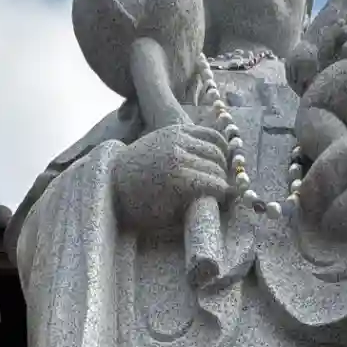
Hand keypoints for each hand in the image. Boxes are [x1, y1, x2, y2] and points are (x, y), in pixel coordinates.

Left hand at [112, 123, 229, 234]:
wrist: (116, 177)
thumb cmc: (140, 205)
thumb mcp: (164, 216)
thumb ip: (191, 210)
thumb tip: (217, 204)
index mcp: (176, 180)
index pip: (214, 185)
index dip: (226, 195)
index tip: (230, 200)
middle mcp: (178, 156)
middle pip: (216, 167)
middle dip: (225, 179)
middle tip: (227, 189)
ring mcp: (176, 139)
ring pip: (214, 148)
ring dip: (223, 162)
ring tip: (224, 173)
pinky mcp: (175, 130)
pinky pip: (206, 132)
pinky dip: (218, 142)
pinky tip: (221, 154)